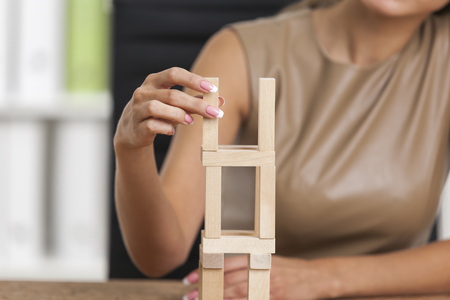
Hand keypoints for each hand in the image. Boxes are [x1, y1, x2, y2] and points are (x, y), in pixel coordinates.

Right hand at [114, 67, 224, 149]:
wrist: (132, 130)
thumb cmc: (159, 113)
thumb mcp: (176, 105)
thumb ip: (196, 101)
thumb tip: (221, 101)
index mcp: (155, 81)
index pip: (174, 73)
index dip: (193, 80)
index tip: (212, 89)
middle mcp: (144, 92)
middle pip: (171, 94)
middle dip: (195, 104)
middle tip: (214, 112)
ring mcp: (137, 108)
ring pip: (157, 107)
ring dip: (178, 114)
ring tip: (191, 121)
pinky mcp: (136, 126)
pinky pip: (151, 125)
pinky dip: (165, 127)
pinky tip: (172, 131)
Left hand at [182, 255, 340, 299]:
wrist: (316, 277)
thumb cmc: (290, 270)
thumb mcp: (267, 262)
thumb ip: (247, 266)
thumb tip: (223, 275)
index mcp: (256, 258)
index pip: (225, 263)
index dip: (206, 270)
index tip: (189, 278)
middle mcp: (260, 270)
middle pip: (228, 280)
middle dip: (207, 288)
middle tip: (189, 296)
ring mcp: (268, 285)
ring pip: (237, 293)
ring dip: (218, 298)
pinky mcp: (276, 297)